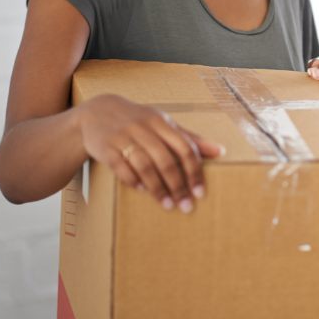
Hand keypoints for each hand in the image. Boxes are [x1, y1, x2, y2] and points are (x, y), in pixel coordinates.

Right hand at [76, 94, 224, 212]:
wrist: (97, 112)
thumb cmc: (139, 121)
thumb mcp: (164, 124)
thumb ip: (190, 138)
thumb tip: (220, 151)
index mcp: (162, 122)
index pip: (184, 147)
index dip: (194, 171)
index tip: (200, 192)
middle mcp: (143, 128)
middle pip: (165, 160)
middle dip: (178, 185)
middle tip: (186, 206)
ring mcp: (123, 137)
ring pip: (144, 166)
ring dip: (157, 188)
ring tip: (167, 204)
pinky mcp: (105, 148)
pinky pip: (121, 167)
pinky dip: (133, 180)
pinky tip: (142, 190)